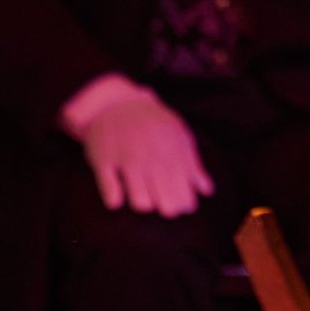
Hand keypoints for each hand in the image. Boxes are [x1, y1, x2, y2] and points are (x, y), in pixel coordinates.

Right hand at [74, 84, 214, 216]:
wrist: (115, 101)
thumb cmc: (152, 123)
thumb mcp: (178, 136)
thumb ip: (192, 163)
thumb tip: (207, 191)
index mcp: (172, 151)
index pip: (185, 192)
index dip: (185, 205)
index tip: (183, 206)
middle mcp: (151, 156)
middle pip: (166, 202)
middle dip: (168, 208)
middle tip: (165, 204)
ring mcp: (126, 158)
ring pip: (140, 201)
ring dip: (144, 204)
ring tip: (144, 196)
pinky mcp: (103, 161)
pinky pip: (109, 189)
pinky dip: (114, 198)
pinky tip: (117, 198)